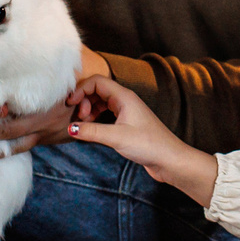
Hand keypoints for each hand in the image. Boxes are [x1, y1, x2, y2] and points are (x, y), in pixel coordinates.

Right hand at [66, 76, 217, 202]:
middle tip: (79, 117)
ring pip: (101, 102)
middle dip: (84, 100)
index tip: (70, 104)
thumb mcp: (117, 137)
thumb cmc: (149, 145)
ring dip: (89, 109)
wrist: (169, 159)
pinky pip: (106, 113)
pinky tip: (91, 129)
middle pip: (97, 90)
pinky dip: (95, 118)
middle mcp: (125, 100)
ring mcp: (126, 111)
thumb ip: (92, 131)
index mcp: (124, 96)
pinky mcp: (127, 123)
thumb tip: (70, 128)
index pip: (97, 81)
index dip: (81, 89)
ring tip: (83, 124)